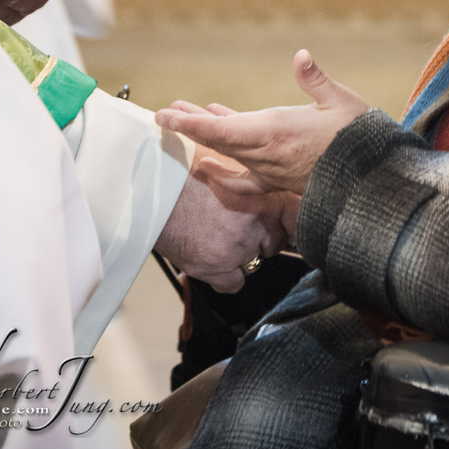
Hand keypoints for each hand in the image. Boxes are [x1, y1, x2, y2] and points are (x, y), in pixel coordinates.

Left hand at [155, 50, 369, 195]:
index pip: (221, 130)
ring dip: (205, 136)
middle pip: (217, 141)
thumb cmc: (358, 140)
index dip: (189, 124)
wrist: (371, 185)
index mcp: (276, 131)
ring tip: (186, 120)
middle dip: (189, 126)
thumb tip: (301, 55)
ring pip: (228, 153)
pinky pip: (242, 178)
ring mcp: (270, 170)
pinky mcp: (278, 180)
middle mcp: (266, 154)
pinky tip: (211, 164)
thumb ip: (316, 79)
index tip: (164, 116)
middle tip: (165, 114)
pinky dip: (223, 170)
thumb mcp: (340, 102)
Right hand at [155, 145, 295, 292]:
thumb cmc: (186, 170)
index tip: (282, 225)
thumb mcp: (228, 165)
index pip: (294, 217)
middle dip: (260, 240)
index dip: (287, 223)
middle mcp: (257, 223)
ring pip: (252, 263)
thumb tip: (264, 189)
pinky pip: (233, 283)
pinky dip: (222, 276)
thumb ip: (250, 180)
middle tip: (235, 228)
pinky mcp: (218, 266)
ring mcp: (239, 247)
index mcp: (264, 194)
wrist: (154, 186)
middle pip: (274, 244)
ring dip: (238, 255)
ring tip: (213, 236)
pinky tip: (207, 257)